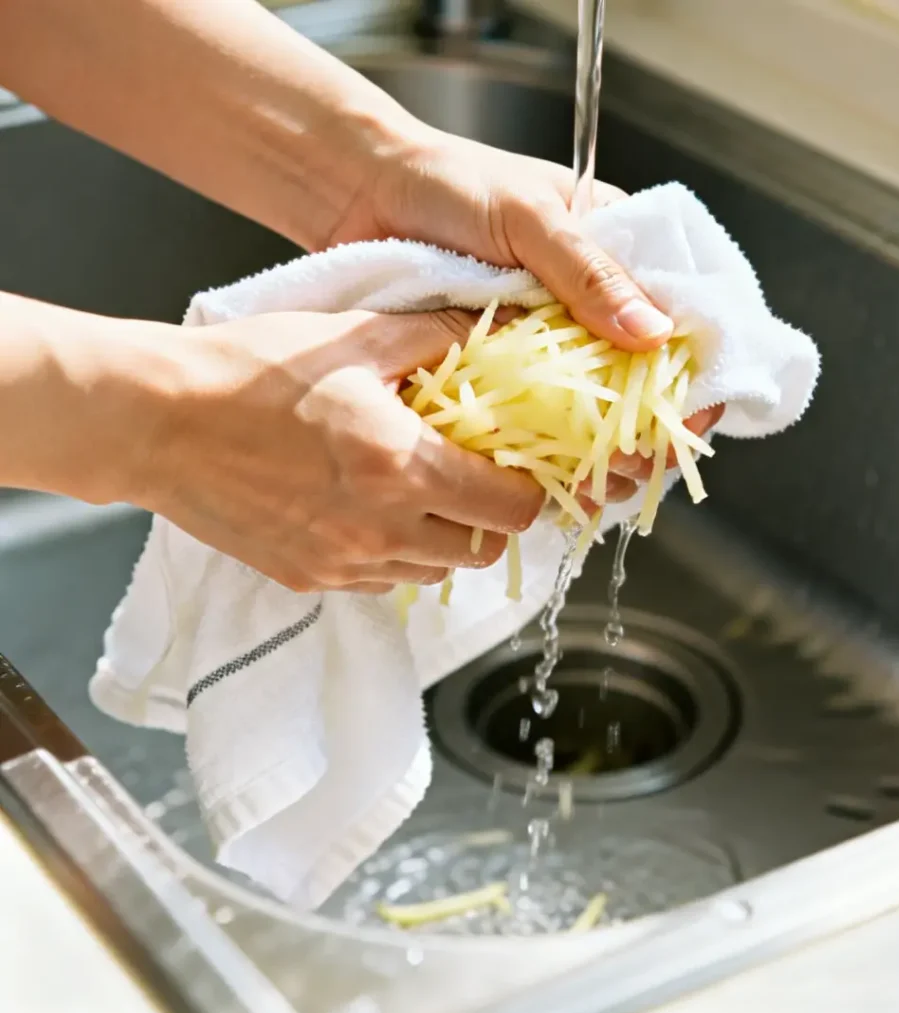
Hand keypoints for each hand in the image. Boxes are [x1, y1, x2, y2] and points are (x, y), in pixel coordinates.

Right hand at [143, 309, 544, 592]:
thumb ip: (439, 336)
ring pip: (433, 572)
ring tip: (419, 492)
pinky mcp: (307, 577)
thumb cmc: (251, 371)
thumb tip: (494, 330)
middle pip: (481, 551)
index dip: (528, 488)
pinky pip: (379, 582)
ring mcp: (342, 563)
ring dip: (444, 539)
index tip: (517, 466)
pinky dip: (393, 555)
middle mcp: (381, 530)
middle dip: (492, 518)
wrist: (156, 420)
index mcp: (404, 467)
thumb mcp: (355, 337)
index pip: (512, 508)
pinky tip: (369, 512)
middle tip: (473, 478)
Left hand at [330, 128, 723, 506]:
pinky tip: (556, 477)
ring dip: (600, 445)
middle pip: (639, 372)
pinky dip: (547, 443)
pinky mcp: (501, 363)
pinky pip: (536, 410)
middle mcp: (586, 299)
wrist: (360, 191)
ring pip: (590, 401)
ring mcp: (544, 336)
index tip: (696, 418)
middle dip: (647, 424)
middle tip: (638, 463)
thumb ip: (586, 272)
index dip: (693, 370)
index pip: (678, 315)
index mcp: (613, 249)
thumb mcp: (526, 217)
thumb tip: (655, 335)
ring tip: (602, 483)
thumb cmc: (446, 182)